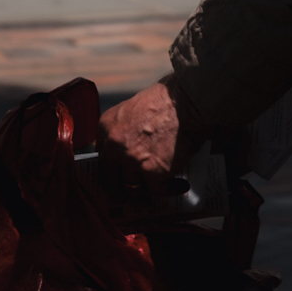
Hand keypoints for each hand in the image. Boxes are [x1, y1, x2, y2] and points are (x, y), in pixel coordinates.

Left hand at [97, 74, 209, 209]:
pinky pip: (157, 190)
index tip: (123, 174)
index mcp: (107, 126)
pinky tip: (180, 185)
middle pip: (111, 178)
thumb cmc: (168, 99)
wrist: (188, 101)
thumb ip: (126, 129)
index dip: (115, 168)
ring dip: (147, 190)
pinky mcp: (152, 171)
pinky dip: (169, 190)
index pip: (102, 157)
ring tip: (161, 186)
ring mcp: (132, 159)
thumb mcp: (134, 108)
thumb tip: (132, 147)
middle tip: (138, 191)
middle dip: (124, 187)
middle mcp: (114, 145)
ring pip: (133, 188)